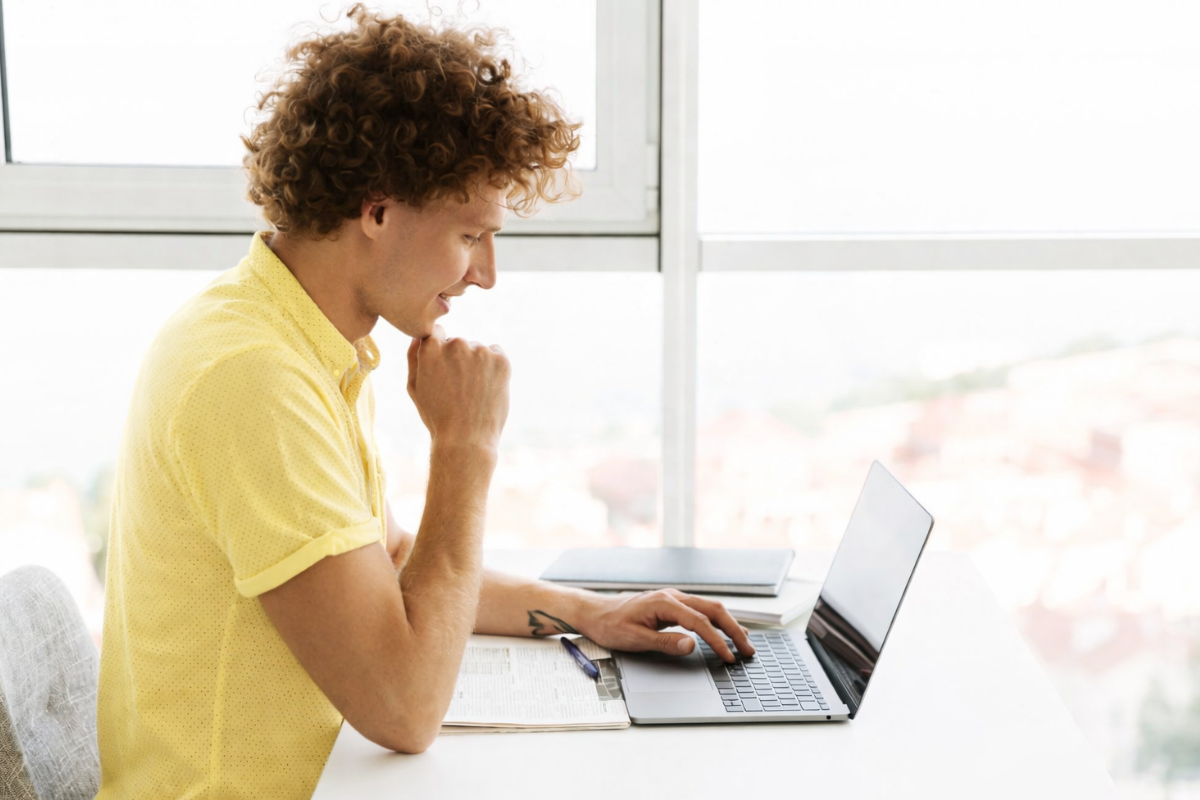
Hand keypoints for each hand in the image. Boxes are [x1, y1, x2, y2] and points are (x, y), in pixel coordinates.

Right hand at [407, 325, 510, 450]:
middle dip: (457, 359)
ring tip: (472, 392)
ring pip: (477, 350)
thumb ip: (413, 357)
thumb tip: (418, 336)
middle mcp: (456, 344)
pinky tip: (486, 387)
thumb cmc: (436, 416)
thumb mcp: (414, 388)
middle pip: (458, 343)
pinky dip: (493, 366)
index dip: (439, 351)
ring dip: (476, 363)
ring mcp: (480, 351)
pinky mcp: (500, 360)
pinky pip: (496, 354)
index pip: (436, 332)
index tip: (442, 370)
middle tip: (458, 388)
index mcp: (431, 347)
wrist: (466, 440)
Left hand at [578, 589, 755, 662]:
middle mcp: (673, 596)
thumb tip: (692, 645)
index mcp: (665, 603)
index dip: (717, 641)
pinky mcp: (672, 605)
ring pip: (710, 608)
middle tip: (748, 650)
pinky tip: (724, 630)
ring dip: (728, 624)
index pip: (700, 622)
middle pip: (713, 609)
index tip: (729, 657)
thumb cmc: (611, 625)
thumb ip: (665, 642)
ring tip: (744, 642)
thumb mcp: (635, 639)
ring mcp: (674, 599)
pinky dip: (717, 620)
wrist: (595, 612)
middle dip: (733, 629)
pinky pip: (701, 610)